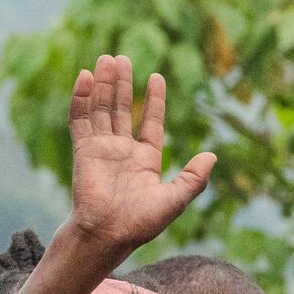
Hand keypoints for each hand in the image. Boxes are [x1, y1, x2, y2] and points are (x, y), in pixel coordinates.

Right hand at [64, 55, 215, 258]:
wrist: (108, 234)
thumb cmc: (141, 223)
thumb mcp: (175, 199)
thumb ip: (193, 177)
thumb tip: (212, 156)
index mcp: (145, 160)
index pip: (151, 123)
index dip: (154, 101)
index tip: (156, 78)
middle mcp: (122, 151)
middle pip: (121, 109)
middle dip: (122, 84)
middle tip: (122, 58)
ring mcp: (101, 149)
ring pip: (101, 109)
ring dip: (103, 84)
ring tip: (107, 59)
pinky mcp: (83, 150)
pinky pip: (80, 119)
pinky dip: (82, 98)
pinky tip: (85, 77)